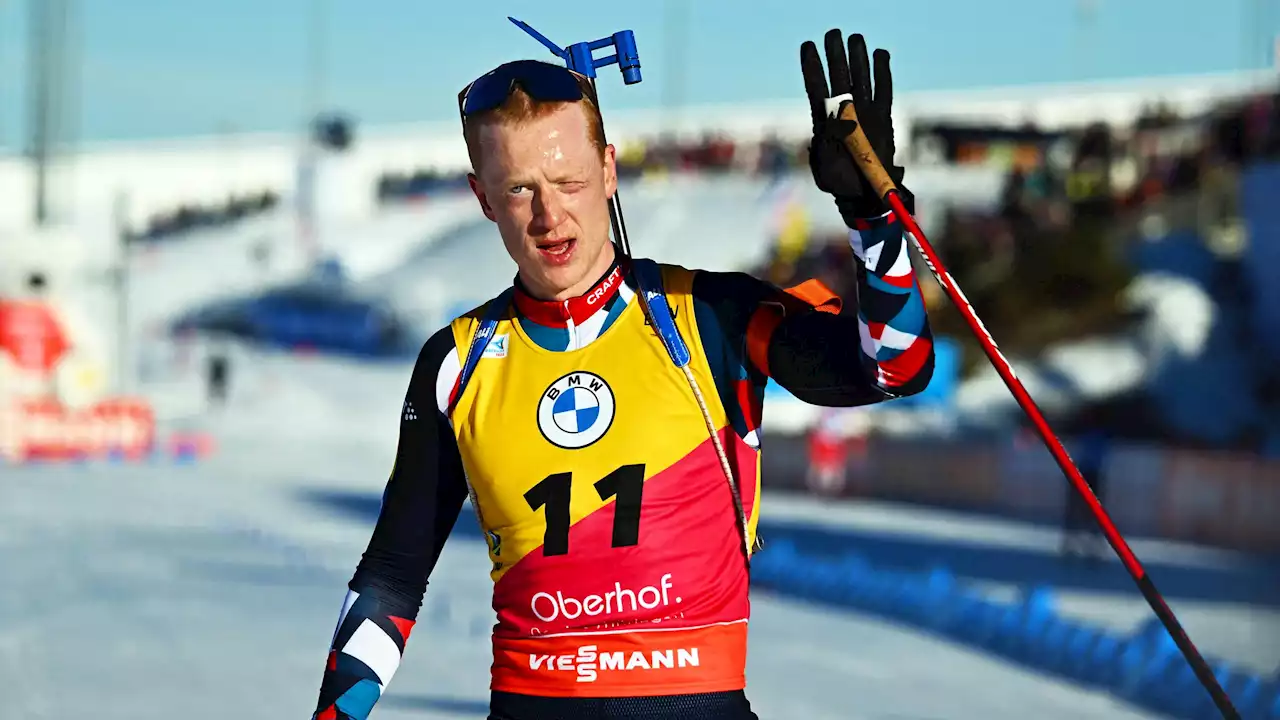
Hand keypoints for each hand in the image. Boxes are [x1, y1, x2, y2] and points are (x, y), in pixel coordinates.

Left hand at [801, 30, 909, 223]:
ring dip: (857, 57)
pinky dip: (882, 71)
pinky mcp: (883, 116)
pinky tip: (880, 54)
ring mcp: (863, 112)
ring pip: (860, 78)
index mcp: (824, 120)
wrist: (864, 192)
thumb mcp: (822, 169)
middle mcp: (843, 111)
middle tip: (833, 33)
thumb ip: (819, 151)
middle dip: (835, 54)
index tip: (807, 46)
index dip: (811, 66)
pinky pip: (883, 89)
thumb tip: (823, 134)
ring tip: (856, 37)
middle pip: (838, 76)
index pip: (816, 87)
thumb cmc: (839, 182)